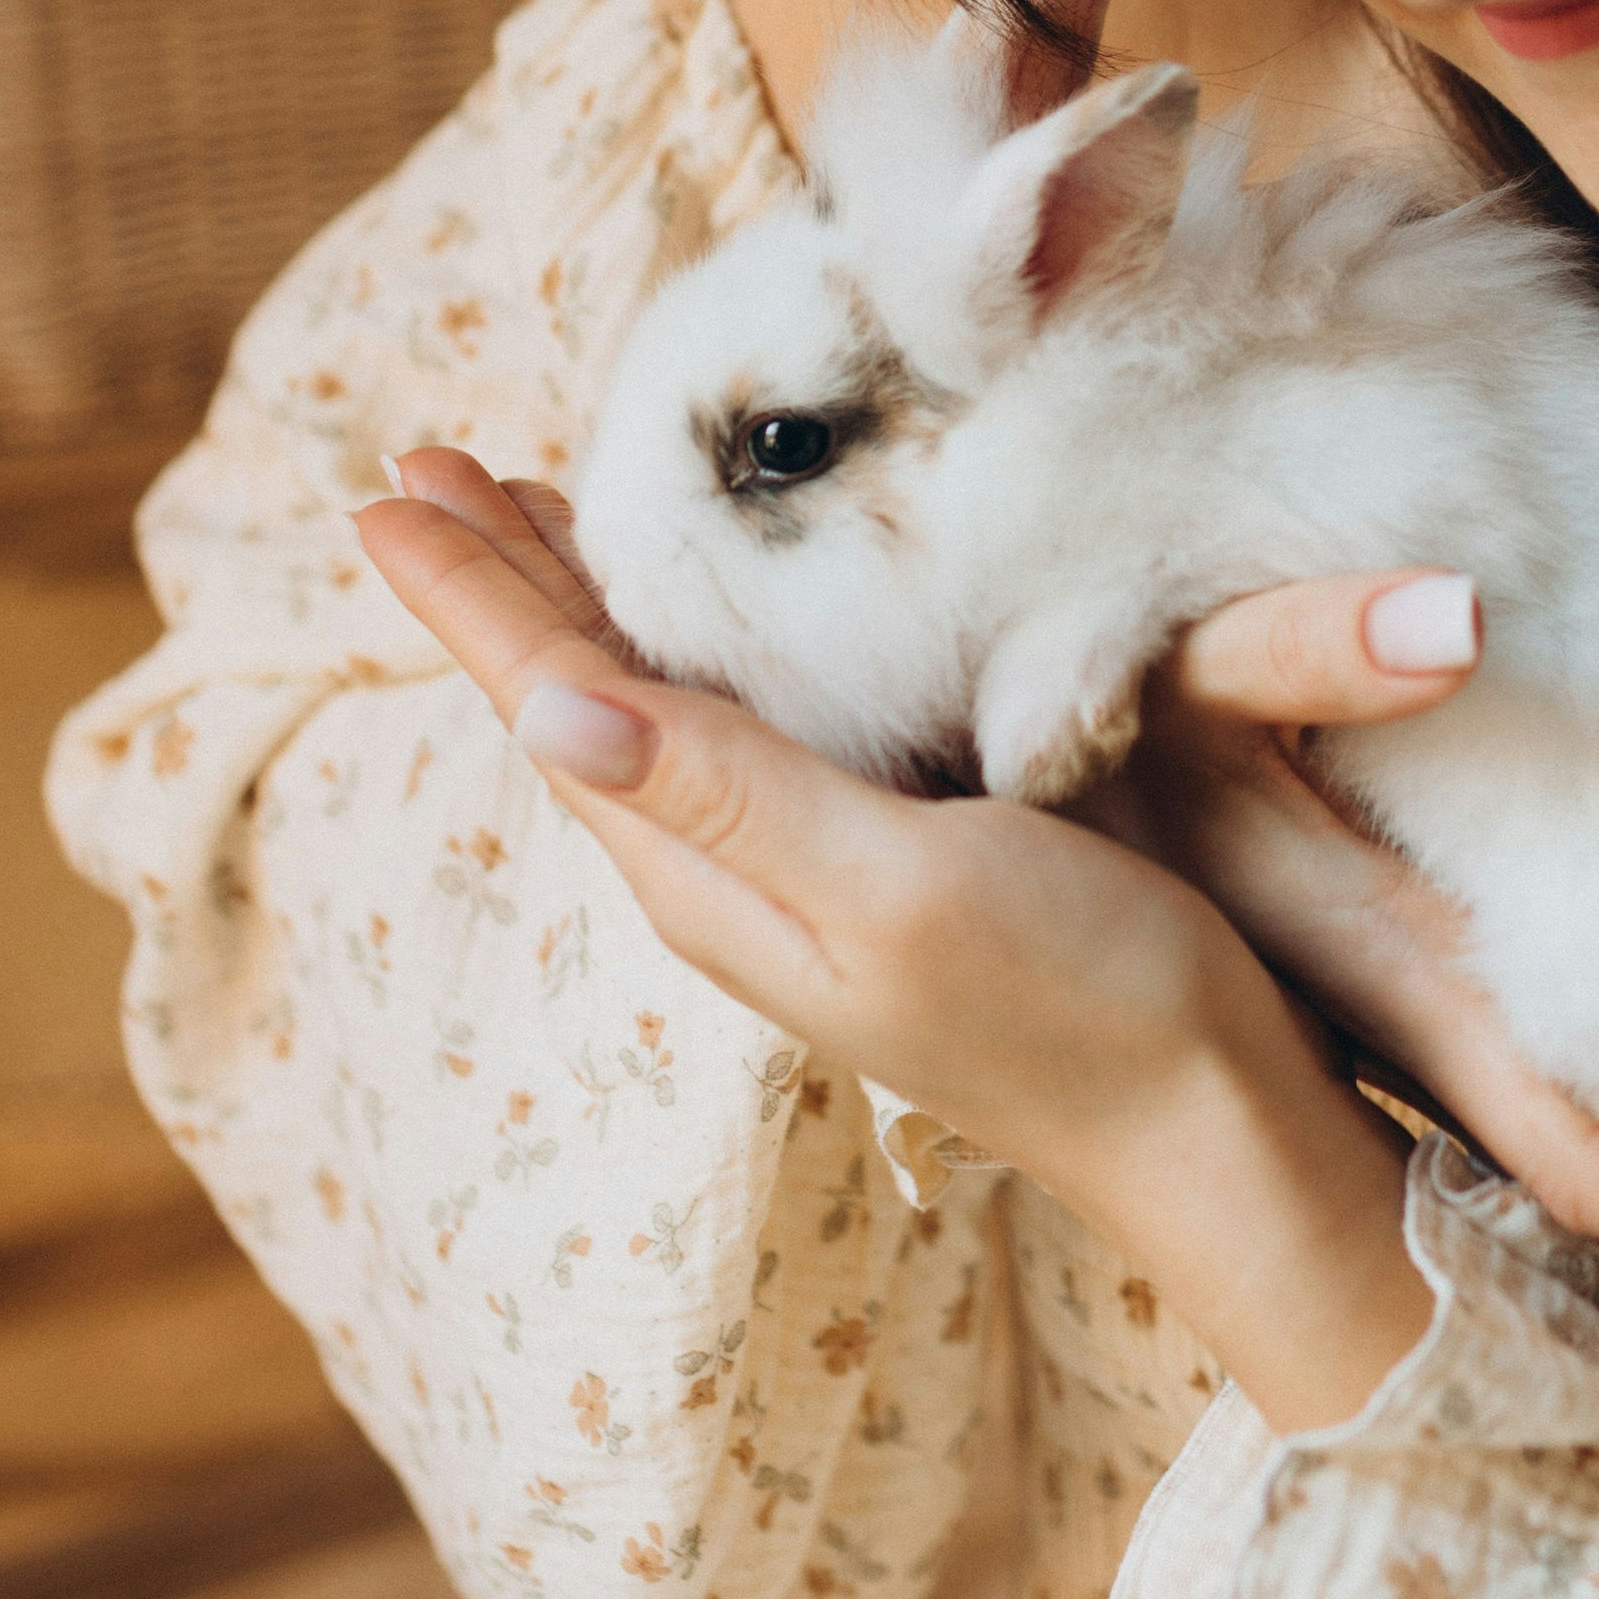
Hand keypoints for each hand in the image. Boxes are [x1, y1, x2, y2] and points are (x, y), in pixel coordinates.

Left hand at [350, 451, 1430, 1431]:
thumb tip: (542, 704)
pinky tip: (719, 605)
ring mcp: (813, 863)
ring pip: (661, 705)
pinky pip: (753, 720)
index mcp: (712, 870)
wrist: (1212, 1127)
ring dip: (592, 602)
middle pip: (585, 698)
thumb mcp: (894, 889)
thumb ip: (727, 791)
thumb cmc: (1078, 1006)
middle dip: (504, 578)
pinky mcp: (896, 849)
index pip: (552, 704)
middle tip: (424, 471)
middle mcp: (738, 866)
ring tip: (526, 514)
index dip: (469, 591)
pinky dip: (707, 636)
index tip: (386, 489)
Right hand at [1095, 572, 1598, 1426]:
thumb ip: (1309, 643)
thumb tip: (1466, 614)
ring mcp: (1363, 1040)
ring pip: (1550, 1184)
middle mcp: (1390, 1041)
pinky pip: (1505, 1129)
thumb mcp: (1184, 670)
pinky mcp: (1342, 1011)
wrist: (940, 819)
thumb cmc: (1065, 739)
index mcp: (1381, 988)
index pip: (1586, 1148)